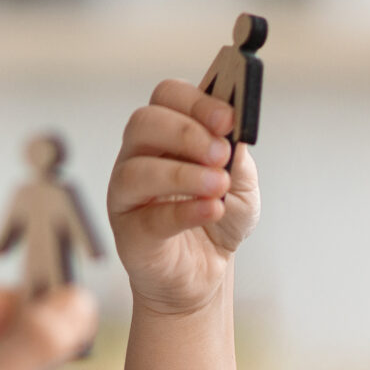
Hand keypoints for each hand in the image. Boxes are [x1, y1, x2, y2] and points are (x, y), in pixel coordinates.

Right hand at [106, 80, 259, 316]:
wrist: (205, 274)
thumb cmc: (217, 220)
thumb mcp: (242, 185)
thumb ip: (237, 159)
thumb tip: (234, 137)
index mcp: (167, 132)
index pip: (168, 96)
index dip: (197, 102)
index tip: (228, 119)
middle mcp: (139, 155)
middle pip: (144, 123)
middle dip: (186, 133)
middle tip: (220, 154)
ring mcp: (128, 193)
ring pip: (137, 169)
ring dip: (183, 174)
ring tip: (217, 186)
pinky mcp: (128, 231)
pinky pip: (150, 215)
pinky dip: (185, 211)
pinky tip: (211, 210)